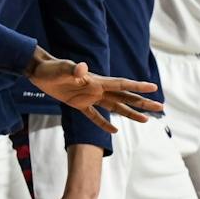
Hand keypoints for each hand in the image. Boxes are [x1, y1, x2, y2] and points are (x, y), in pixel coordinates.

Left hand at [27, 51, 162, 131]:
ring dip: (130, 113)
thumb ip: (73, 70)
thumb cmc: (51, 69)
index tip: (154, 88)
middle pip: (125, 97)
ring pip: (115, 107)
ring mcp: (89, 97)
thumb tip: (82, 68)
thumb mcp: (62, 70)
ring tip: (146, 121)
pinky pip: (95, 116)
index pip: (121, 84)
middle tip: (160, 108)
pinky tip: (115, 130)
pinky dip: (104, 124)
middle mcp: (97, 89)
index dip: (137, 86)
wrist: (39, 71)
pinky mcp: (78, 104)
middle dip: (142, 103)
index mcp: (96, 81)